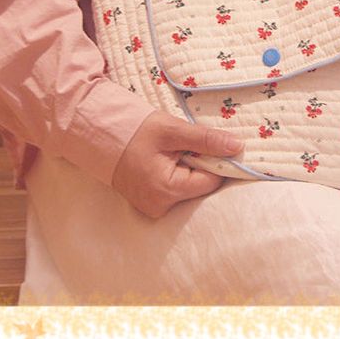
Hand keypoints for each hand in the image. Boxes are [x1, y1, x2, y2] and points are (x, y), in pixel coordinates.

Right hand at [111, 110, 243, 217]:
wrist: (102, 136)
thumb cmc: (136, 131)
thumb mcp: (174, 130)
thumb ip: (207, 140)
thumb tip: (238, 147)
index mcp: (167, 190)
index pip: (211, 181)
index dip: (219, 162)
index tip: (218, 145)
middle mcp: (160, 206)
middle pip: (201, 187)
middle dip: (203, 165)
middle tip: (190, 145)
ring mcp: (153, 208)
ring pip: (190, 188)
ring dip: (191, 169)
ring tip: (177, 151)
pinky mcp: (150, 204)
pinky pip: (176, 191)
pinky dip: (179, 174)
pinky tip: (170, 160)